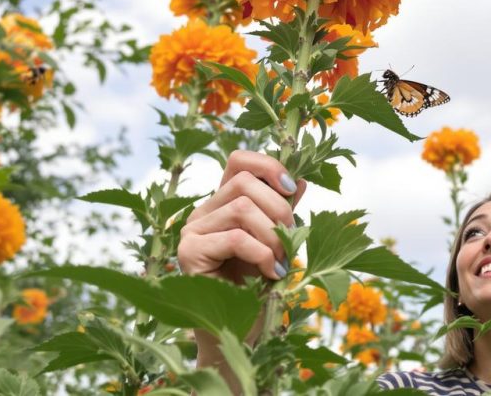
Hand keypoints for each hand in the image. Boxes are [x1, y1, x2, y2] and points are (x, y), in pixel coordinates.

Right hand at [177, 150, 306, 283]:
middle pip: (244, 182)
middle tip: (290, 240)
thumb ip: (283, 214)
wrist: (238, 329)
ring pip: (242, 208)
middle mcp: (203, 212)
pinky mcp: (189, 252)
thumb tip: (301, 181)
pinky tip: (271, 273)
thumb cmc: (256, 286)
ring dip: (273, 235)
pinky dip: (262, 254)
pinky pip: (235, 238)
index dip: (268, 165)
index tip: (291, 187)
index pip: (238, 160)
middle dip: (278, 208)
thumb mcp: (276, 243)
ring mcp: (192, 230)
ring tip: (280, 259)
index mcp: (223, 203)